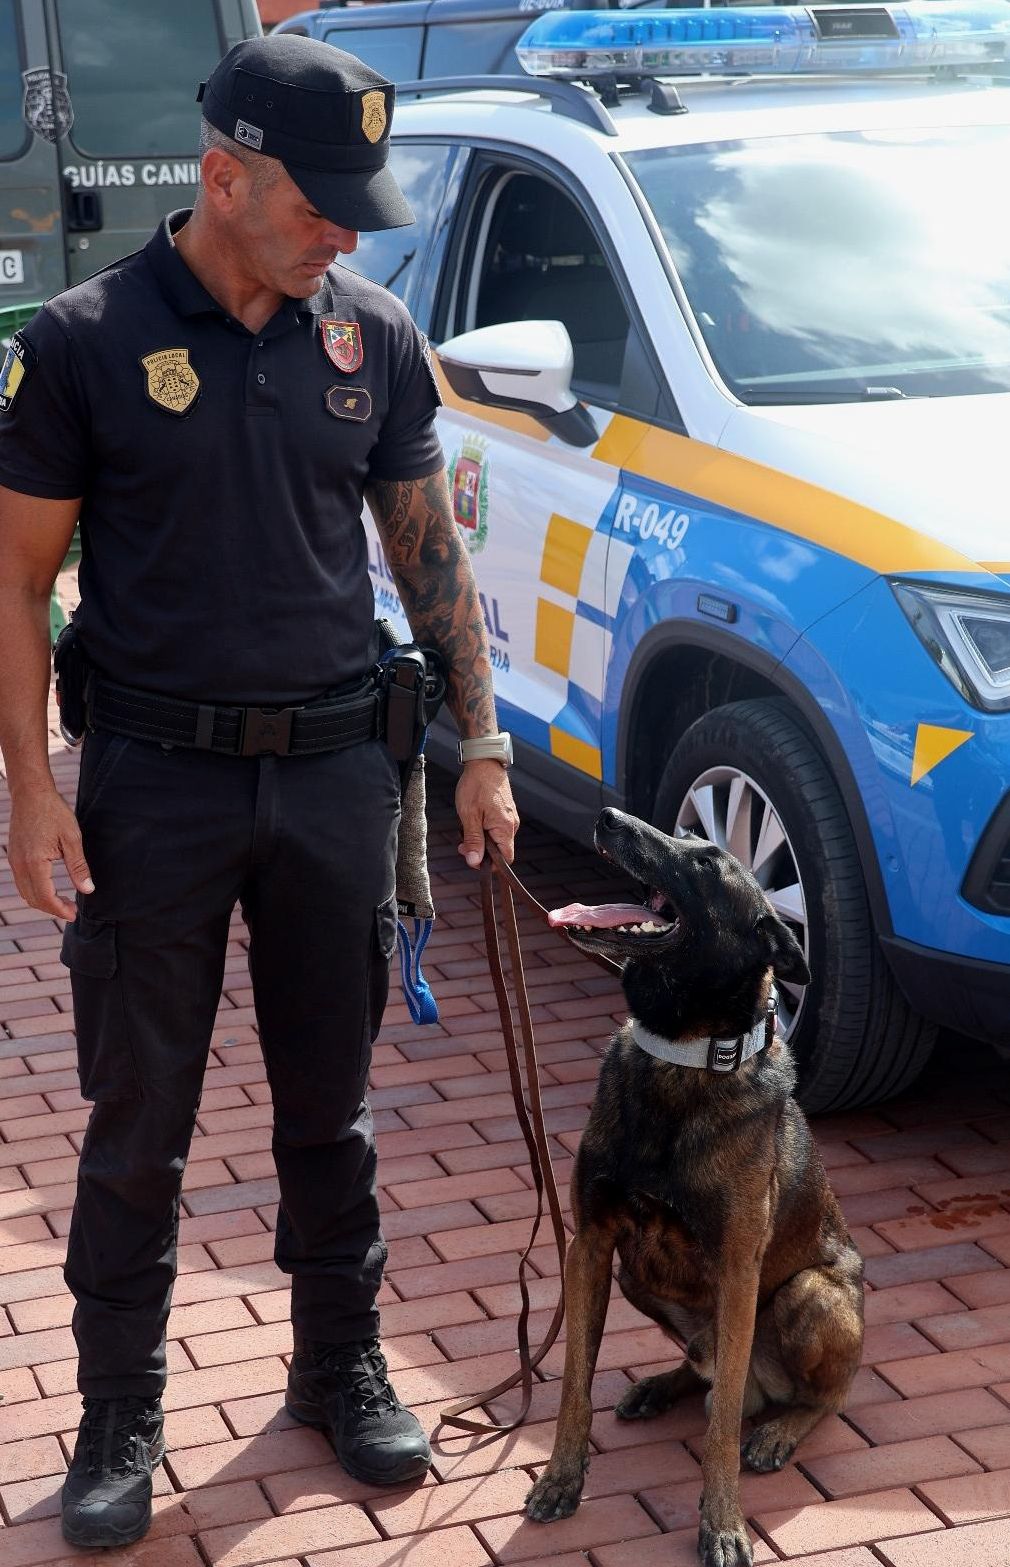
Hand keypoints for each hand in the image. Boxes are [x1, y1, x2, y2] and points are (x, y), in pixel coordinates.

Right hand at [8, 783, 93, 919]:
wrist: (32, 794)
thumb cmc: (54, 812)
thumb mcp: (72, 838)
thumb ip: (78, 867)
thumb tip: (87, 890)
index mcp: (34, 862)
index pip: (45, 897)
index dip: (59, 909)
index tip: (74, 914)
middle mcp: (20, 865)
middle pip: (33, 899)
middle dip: (52, 909)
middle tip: (72, 910)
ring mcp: (14, 861)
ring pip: (25, 893)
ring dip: (43, 902)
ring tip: (63, 902)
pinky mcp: (14, 857)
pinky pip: (21, 882)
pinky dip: (35, 891)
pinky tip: (50, 888)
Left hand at [456, 759, 519, 868]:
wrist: (484, 763)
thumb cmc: (477, 786)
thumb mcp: (469, 815)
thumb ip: (474, 840)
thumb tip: (475, 862)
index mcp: (505, 828)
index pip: (506, 859)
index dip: (490, 864)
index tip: (472, 858)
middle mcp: (511, 825)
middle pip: (499, 850)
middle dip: (480, 850)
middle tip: (462, 843)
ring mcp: (509, 818)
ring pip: (496, 839)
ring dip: (480, 839)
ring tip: (466, 826)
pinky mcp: (505, 812)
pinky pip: (495, 829)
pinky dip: (483, 829)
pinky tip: (473, 820)